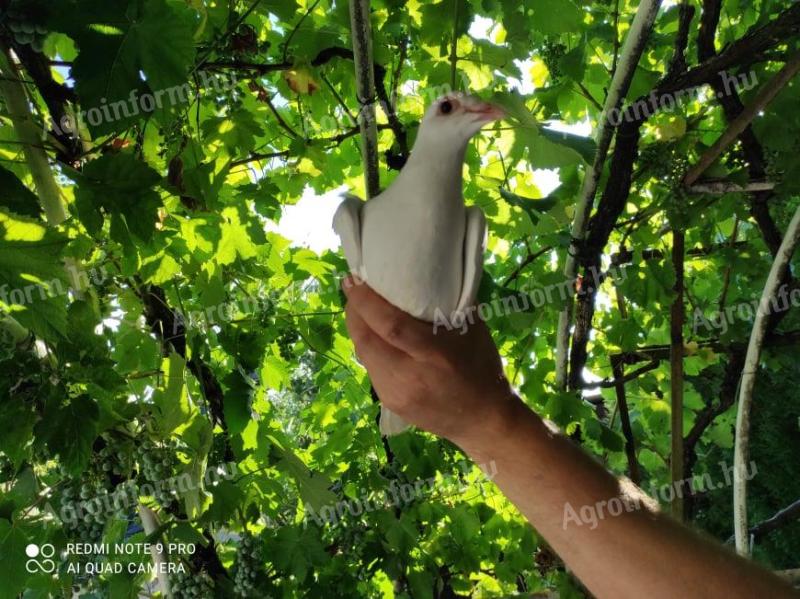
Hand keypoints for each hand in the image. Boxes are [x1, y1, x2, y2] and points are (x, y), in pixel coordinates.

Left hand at [342, 276, 520, 449]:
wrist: (483, 421)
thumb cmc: (482, 367)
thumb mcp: (474, 329)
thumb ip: (449, 302)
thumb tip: (426, 271)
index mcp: (435, 355)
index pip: (390, 325)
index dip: (366, 301)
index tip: (354, 279)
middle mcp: (411, 377)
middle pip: (367, 340)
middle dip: (354, 312)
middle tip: (353, 290)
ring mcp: (397, 394)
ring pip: (363, 355)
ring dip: (357, 329)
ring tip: (360, 309)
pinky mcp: (390, 404)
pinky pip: (370, 368)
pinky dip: (367, 347)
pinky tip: (373, 336)